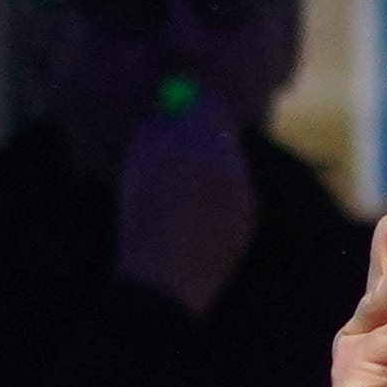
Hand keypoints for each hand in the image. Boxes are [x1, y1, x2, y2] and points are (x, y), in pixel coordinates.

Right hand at [116, 98, 260, 317]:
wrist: (164, 282)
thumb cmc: (142, 220)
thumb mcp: (136, 167)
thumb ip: (154, 130)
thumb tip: (165, 112)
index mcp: (203, 142)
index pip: (208, 104)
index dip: (193, 104)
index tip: (180, 107)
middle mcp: (233, 160)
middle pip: (225, 134)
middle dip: (205, 135)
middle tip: (182, 145)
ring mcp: (246, 190)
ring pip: (233, 164)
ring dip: (213, 167)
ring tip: (182, 191)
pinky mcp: (250, 217)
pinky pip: (237, 193)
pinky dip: (220, 196)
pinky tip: (196, 218)